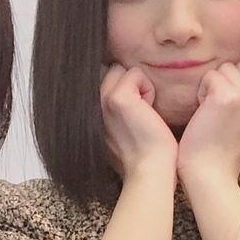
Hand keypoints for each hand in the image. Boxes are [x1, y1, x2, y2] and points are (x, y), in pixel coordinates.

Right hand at [101, 64, 177, 179]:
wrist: (148, 170)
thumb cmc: (142, 154)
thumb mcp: (119, 130)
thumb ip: (114, 111)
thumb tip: (126, 93)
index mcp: (90, 113)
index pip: (106, 80)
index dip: (124, 90)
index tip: (133, 116)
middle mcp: (91, 105)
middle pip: (112, 71)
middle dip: (129, 85)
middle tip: (139, 113)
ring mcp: (102, 100)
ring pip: (122, 69)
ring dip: (138, 87)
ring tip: (143, 113)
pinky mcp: (118, 98)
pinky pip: (136, 73)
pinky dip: (148, 89)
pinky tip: (147, 112)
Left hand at [176, 58, 239, 186]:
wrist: (210, 175)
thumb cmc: (223, 154)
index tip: (232, 102)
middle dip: (229, 79)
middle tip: (220, 107)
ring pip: (227, 67)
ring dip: (214, 85)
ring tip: (212, 111)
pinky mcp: (226, 96)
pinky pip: (211, 75)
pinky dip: (202, 90)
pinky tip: (203, 113)